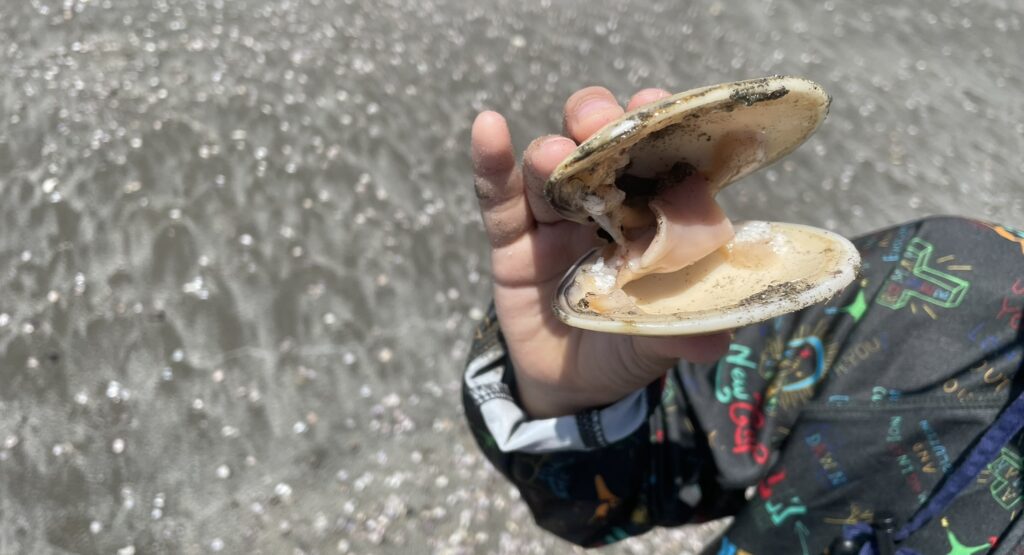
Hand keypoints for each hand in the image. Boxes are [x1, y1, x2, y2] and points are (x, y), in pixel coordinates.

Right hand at [471, 86, 730, 418]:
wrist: (569, 388)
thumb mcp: (656, 345)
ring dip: (552, 152)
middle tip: (600, 123)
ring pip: (551, 169)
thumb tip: (717, 339)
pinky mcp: (512, 239)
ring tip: (553, 155)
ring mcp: (555, 220)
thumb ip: (680, 335)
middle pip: (601, 148)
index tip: (655, 106)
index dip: (658, 128)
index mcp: (652, 218)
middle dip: (601, 125)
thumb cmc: (625, 350)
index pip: (658, 160)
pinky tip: (488, 128)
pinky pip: (498, 198)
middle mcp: (606, 207)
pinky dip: (491, 163)